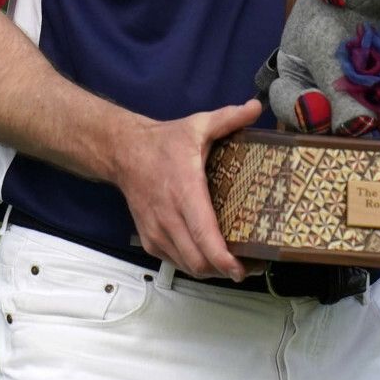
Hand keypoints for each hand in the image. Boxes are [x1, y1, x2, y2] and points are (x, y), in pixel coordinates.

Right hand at [107, 99, 259, 279]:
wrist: (124, 153)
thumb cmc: (164, 143)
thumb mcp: (197, 125)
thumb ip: (228, 118)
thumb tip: (255, 107)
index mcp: (185, 190)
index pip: (204, 235)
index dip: (224, 259)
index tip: (242, 268)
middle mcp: (169, 216)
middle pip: (198, 261)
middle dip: (225, 271)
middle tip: (249, 266)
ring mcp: (157, 231)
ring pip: (187, 266)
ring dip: (211, 271)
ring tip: (233, 266)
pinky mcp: (150, 239)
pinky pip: (175, 262)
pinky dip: (194, 265)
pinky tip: (209, 258)